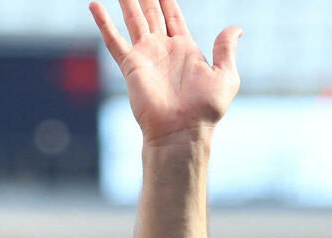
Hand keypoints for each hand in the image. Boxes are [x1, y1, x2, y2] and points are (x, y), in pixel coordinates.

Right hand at [90, 0, 241, 145]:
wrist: (182, 131)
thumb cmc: (206, 109)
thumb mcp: (226, 76)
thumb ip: (226, 50)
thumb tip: (236, 28)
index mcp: (185, 49)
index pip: (173, 15)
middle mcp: (164, 49)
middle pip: (151, 13)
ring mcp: (146, 56)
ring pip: (133, 20)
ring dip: (126, 1)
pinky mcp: (131, 65)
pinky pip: (114, 40)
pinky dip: (104, 23)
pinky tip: (94, 5)